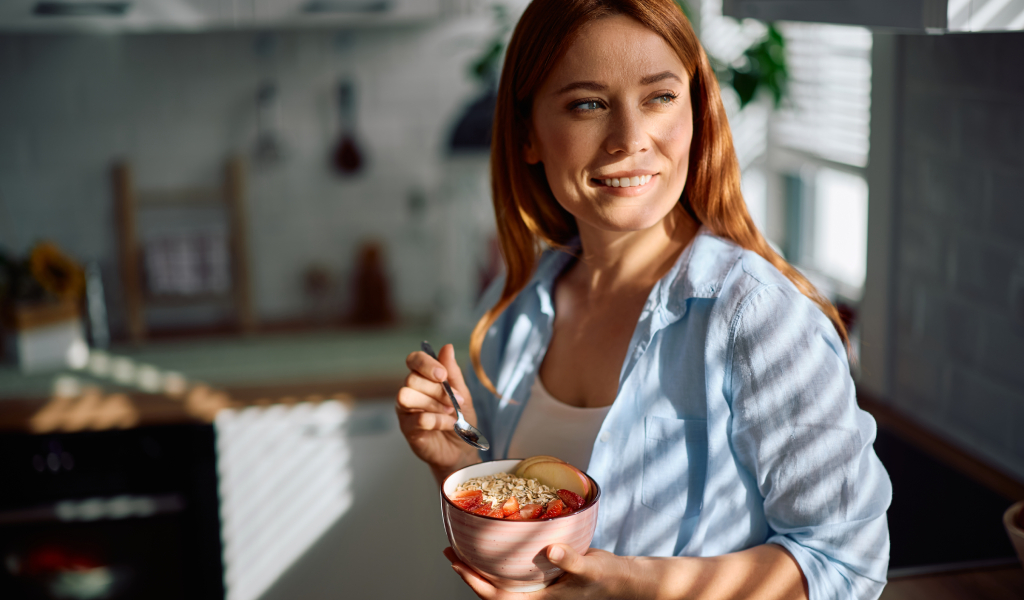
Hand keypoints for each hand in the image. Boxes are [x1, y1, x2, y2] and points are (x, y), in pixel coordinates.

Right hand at [396, 344, 479, 477]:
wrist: (462, 449)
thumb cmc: (461, 419)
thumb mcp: (462, 393)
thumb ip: (453, 373)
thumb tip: (447, 347)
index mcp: (423, 378)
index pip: (414, 360)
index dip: (426, 364)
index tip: (443, 375)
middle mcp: (410, 391)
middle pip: (411, 379)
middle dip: (437, 390)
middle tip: (455, 401)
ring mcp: (406, 410)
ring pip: (406, 395)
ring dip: (433, 403)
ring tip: (450, 413)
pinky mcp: (407, 429)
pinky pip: (417, 418)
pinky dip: (437, 421)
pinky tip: (449, 424)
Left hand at [443, 545, 636, 599]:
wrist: (623, 579)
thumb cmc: (607, 579)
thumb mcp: (590, 569)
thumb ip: (571, 560)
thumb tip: (553, 551)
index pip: (497, 596)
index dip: (474, 582)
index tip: (457, 564)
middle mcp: (534, 595)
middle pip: (492, 588)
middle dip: (469, 571)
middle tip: (450, 549)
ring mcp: (538, 585)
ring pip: (502, 579)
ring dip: (482, 565)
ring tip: (464, 545)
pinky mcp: (544, 573)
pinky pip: (516, 569)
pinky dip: (502, 557)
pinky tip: (496, 540)